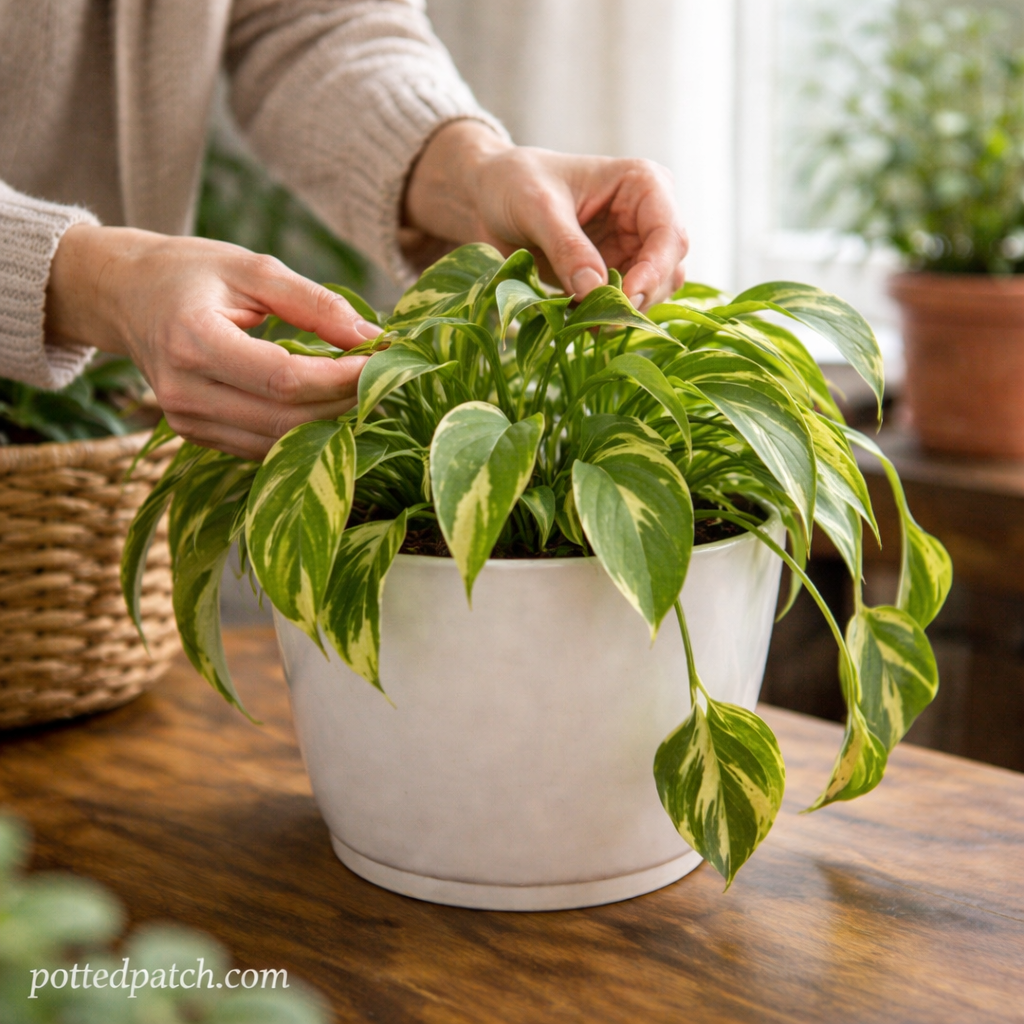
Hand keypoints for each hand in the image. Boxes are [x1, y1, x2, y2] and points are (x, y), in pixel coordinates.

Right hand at [46, 226, 379, 458]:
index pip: (284, 379)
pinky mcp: (197, 436)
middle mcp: (185, 392)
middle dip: (343, 401)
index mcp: (193, 341)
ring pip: (278, 442)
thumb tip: (373, 339)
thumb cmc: (189, 273)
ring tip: (359, 389)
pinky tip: (325, 404)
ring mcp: (187, 422)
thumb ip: (315, 304)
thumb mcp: (252, 269)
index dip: (341, 378)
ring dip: (328, 421)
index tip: (383, 361)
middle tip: (382, 377)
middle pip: (286, 419)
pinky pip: (263, 448)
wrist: (124, 296)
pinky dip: (301, 431)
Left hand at [403, 120, 687, 308]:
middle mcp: (647, 217)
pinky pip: (621, 305)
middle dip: (639, 298)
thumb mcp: (537, 207)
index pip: (669, 234)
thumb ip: (567, 247)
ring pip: (651, 293)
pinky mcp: (612, 275)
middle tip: (601, 322)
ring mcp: (632, 249)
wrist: (488, 198)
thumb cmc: (514, 183)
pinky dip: (603, 317)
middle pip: (667, 269)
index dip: (653, 271)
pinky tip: (576, 320)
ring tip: (583, 321)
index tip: (626, 299)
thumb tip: (594, 289)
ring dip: (622, 312)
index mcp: (642, 185)